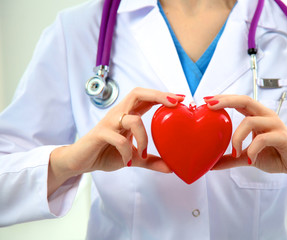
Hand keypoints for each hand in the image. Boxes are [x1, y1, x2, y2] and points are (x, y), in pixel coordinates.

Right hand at [48, 88, 183, 195]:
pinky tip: (128, 161)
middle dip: (158, 95)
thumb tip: (171, 168)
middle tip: (175, 103)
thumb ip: (151, 161)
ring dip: (144, 138)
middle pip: (137, 93)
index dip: (162, 95)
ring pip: (132, 119)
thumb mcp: (133, 158)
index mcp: (127, 115)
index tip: (181, 98)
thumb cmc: (106, 153)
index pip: (145, 98)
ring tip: (144, 154)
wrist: (80, 161)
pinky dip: (128, 151)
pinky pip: (119, 139)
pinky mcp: (100, 134)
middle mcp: (119, 114)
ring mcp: (109, 123)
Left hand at [204, 95, 286, 201]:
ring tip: (235, 152)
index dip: (223, 98)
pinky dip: (252, 148)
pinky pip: (263, 138)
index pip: (239, 101)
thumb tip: (211, 164)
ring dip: (237, 137)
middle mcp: (266, 116)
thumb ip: (230, 158)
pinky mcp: (283, 137)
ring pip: (250, 121)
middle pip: (245, 100)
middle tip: (210, 105)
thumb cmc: (275, 155)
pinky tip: (250, 157)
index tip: (206, 100)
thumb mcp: (247, 156)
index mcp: (257, 116)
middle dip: (226, 100)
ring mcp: (275, 125)